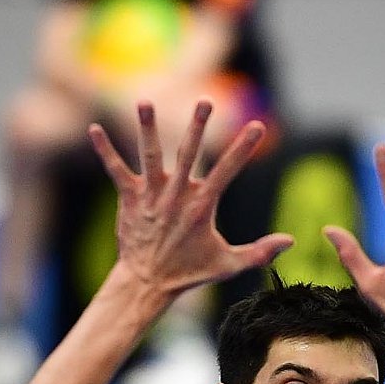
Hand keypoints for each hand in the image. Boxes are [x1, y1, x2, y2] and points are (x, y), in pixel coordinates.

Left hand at [89, 99, 291, 299]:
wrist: (148, 283)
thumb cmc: (190, 272)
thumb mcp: (228, 264)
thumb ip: (260, 251)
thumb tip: (291, 241)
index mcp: (202, 206)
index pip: (227, 171)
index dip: (243, 148)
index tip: (256, 126)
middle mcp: (176, 196)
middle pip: (188, 154)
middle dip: (197, 126)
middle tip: (204, 100)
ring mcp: (151, 196)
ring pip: (149, 155)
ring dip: (146, 128)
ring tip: (144, 101)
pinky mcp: (129, 199)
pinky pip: (116, 170)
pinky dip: (105, 151)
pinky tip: (93, 129)